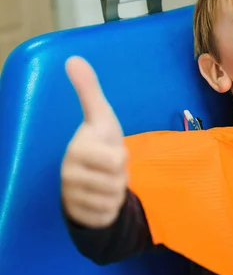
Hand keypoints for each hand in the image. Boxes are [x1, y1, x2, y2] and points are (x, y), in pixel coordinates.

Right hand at [61, 56, 127, 228]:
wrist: (89, 178)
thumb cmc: (99, 143)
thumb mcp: (101, 117)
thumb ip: (89, 90)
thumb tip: (73, 58)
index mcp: (77, 149)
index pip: (117, 159)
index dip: (121, 157)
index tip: (106, 149)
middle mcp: (69, 174)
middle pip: (119, 180)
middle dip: (121, 175)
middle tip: (110, 168)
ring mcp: (71, 197)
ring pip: (114, 198)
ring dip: (117, 191)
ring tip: (106, 180)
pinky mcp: (79, 216)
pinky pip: (109, 214)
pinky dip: (111, 208)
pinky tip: (101, 197)